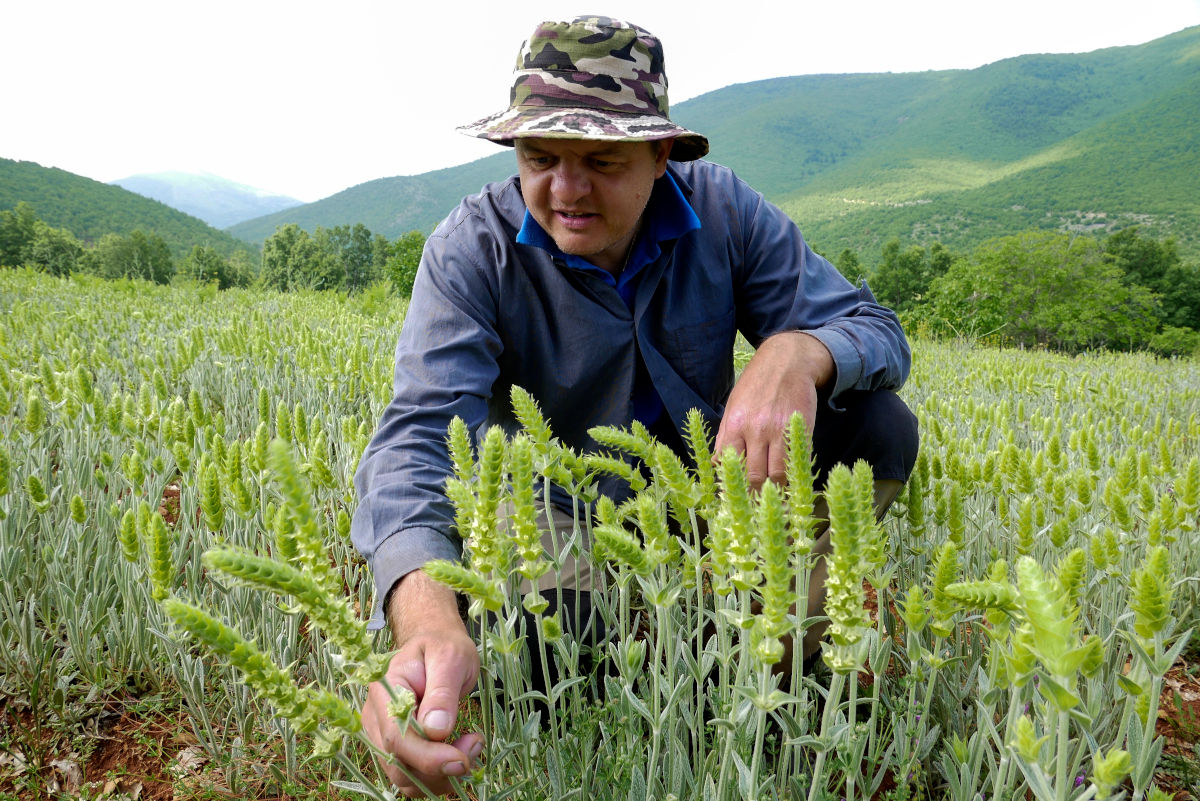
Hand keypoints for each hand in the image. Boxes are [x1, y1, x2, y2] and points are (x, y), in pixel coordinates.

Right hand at [360, 571, 481, 796]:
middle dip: (440, 768)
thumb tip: (436, 730)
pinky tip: (460, 751)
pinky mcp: (398, 748)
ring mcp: (384, 735)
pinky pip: (413, 775)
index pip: (397, 737)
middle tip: (475, 746)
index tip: (461, 760)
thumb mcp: (450, 658)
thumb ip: (442, 692)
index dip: (428, 757)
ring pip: (405, 778)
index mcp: (385, 690)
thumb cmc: (443, 646)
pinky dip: (439, 775)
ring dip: (442, 776)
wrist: (435, 644)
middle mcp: (377, 718)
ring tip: (471, 745)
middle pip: (399, 764)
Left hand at [715, 331, 833, 489]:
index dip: (733, 489)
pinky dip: (794, 478)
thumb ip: (726, 437)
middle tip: (757, 512)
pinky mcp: (800, 430)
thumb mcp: (733, 407)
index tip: (735, 503)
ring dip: (776, 492)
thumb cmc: (757, 385)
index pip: (730, 467)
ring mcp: (779, 430)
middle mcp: (755, 430)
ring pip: (777, 474)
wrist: (787, 361)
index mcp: (734, 425)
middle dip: (755, 497)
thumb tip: (716, 465)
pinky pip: (796, 462)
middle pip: (754, 476)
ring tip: (775, 504)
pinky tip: (792, 487)